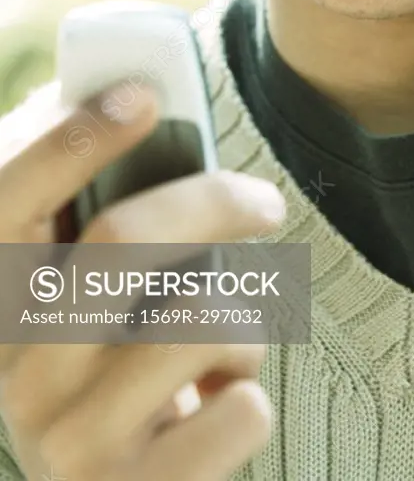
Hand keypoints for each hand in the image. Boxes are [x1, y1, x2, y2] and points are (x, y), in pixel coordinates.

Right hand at [0, 79, 286, 479]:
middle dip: (210, 199)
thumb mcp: (86, 290)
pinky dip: (252, 392)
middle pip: (120, 239)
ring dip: (244, 318)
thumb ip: (87, 205)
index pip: (7, 200)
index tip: (142, 95)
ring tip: (225, 341)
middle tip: (263, 201)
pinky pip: (242, 411)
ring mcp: (69, 445)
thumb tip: (126, 93)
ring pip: (199, 321)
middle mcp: (15, 375)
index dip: (70, 138)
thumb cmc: (115, 366)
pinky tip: (216, 407)